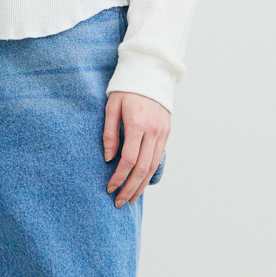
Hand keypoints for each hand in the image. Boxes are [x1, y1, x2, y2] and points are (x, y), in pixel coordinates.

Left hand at [103, 90, 169, 205]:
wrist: (150, 73)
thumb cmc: (125, 89)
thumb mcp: (111, 107)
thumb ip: (109, 133)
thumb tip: (108, 158)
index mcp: (137, 124)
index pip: (129, 160)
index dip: (119, 177)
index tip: (110, 188)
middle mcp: (153, 131)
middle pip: (143, 168)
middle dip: (130, 188)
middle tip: (120, 202)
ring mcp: (162, 133)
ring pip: (153, 167)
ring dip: (142, 185)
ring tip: (131, 198)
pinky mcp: (167, 133)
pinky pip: (159, 158)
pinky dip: (150, 174)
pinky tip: (142, 183)